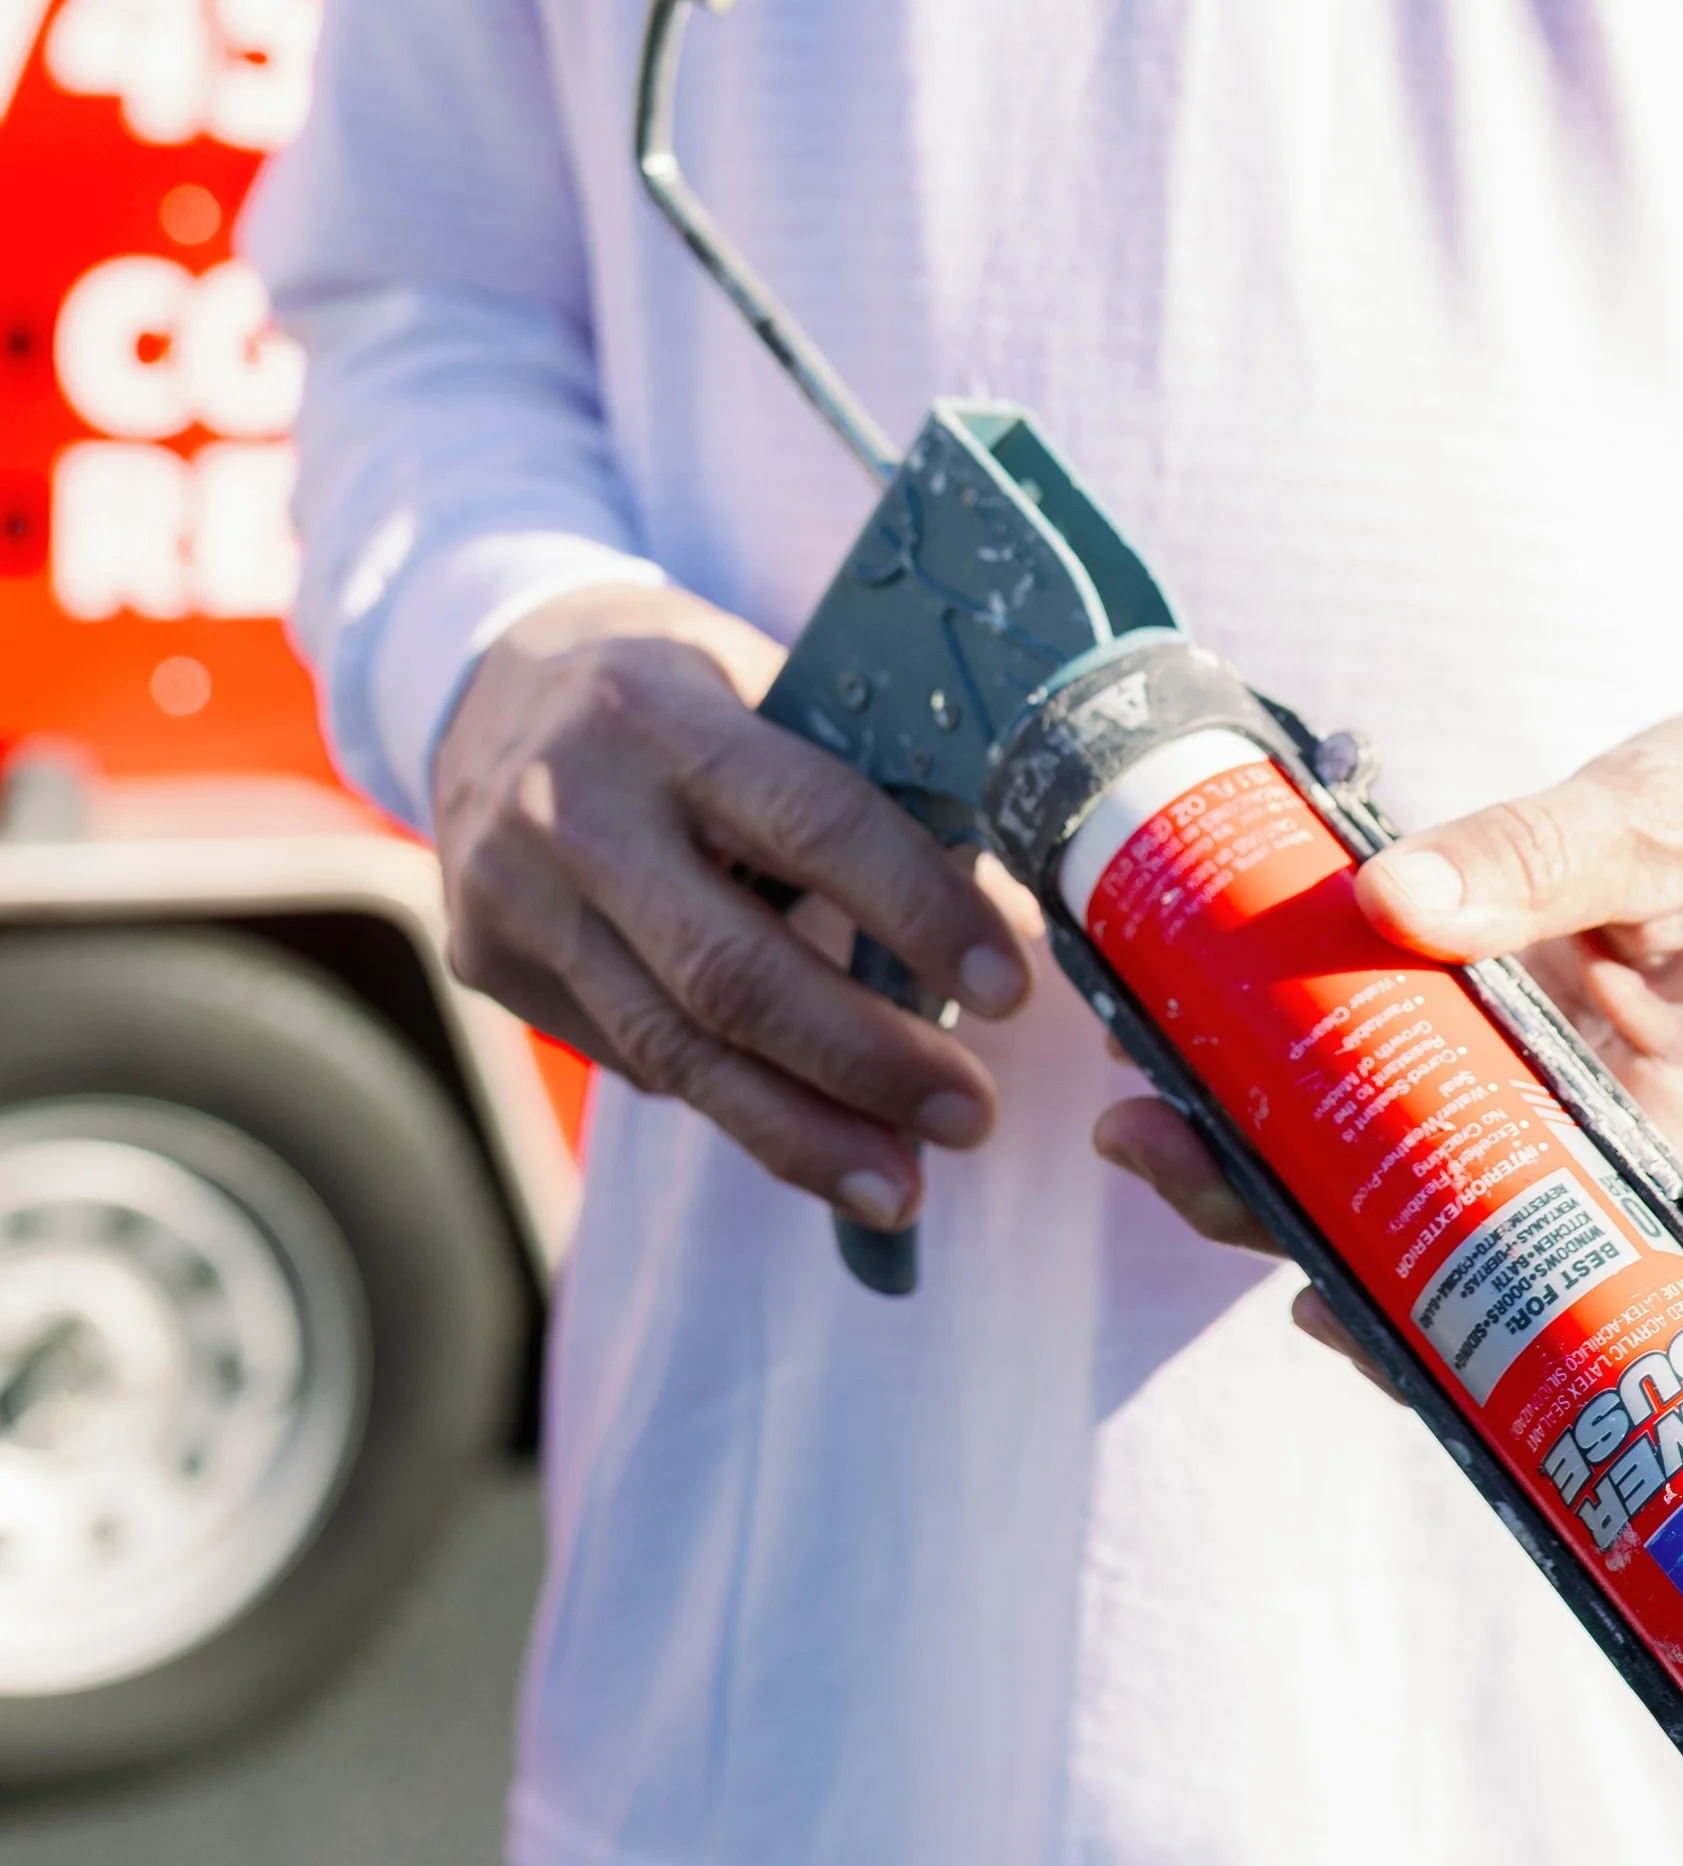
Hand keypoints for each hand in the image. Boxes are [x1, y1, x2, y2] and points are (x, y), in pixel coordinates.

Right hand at [434, 579, 1038, 1227]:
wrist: (483, 681)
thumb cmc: (673, 686)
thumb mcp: (761, 683)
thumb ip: (865, 783)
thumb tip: (1015, 911)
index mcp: (663, 714)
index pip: (812, 824)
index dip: (919, 912)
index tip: (1012, 986)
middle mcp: (574, 808)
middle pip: (732, 971)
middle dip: (865, 1060)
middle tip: (971, 1117)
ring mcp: (516, 896)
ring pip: (672, 1047)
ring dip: (800, 1132)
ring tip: (903, 1184)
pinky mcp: (487, 963)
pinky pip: (628, 1056)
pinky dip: (729, 1100)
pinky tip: (807, 1135)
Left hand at [1096, 694, 1682, 1339]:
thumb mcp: (1662, 817)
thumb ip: (1533, 855)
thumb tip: (1386, 901)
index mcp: (1671, 1134)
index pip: (1531, 1270)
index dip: (1405, 1306)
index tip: (1290, 1280)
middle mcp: (1604, 1147)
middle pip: (1431, 1228)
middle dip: (1279, 1206)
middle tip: (1141, 1137)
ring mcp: (1550, 1100)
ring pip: (1397, 1161)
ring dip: (1267, 1139)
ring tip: (1137, 1095)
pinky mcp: (1511, 1045)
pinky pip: (1403, 1082)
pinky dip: (1310, 1064)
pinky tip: (1212, 1031)